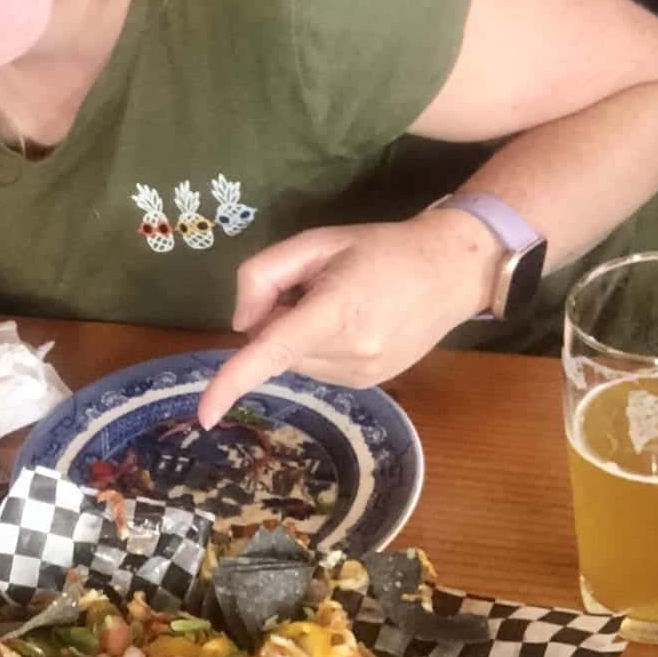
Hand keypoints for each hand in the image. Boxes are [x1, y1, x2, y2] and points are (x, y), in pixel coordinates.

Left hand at [196, 213, 496, 428]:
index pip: (273, 352)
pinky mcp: (368, 383)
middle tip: (313, 288)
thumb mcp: (317, 242)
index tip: (204, 414)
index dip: (232, 382)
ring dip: (300, 336)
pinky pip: (317, 368)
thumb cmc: (382, 249)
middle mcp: (349, 353)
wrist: (453, 272)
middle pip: (277, 349)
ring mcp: (362, 374)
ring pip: (295, 362)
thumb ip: (264, 275)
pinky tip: (354, 322)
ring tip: (343, 304)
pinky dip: (319, 348)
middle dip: (277, 321)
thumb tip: (242, 324)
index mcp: (335, 313)